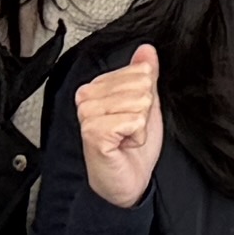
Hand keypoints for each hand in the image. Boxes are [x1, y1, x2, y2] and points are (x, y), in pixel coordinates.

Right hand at [76, 43, 164, 208]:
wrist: (126, 184)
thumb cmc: (131, 149)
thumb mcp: (144, 106)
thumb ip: (145, 76)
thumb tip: (146, 50)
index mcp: (96, 86)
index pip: (139, 71)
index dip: (146, 97)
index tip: (131, 117)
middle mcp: (87, 97)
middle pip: (141, 85)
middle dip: (144, 112)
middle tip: (129, 130)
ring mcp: (88, 114)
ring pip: (139, 102)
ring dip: (141, 126)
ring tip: (126, 138)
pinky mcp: (94, 131)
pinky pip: (134, 121)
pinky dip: (137, 137)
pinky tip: (124, 145)